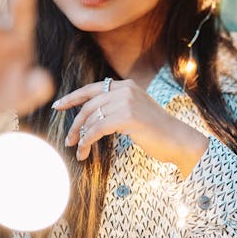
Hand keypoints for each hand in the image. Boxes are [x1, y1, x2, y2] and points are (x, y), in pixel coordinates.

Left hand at [53, 78, 208, 177]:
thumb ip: (116, 107)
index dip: (72, 98)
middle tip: (68, 140)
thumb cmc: (156, 132)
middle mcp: (125, 89)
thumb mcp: (135, 112)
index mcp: (126, 85)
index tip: (57, 106)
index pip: (92, 89)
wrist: (178, 140)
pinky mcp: (128, 117)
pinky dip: (87, 142)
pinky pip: (98, 129)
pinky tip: (85, 152)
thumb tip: (90, 117)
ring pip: (91, 118)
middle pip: (89, 106)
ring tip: (78, 150)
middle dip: (75, 124)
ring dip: (80, 137)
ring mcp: (127, 102)